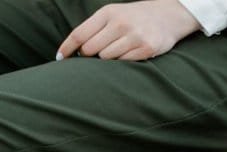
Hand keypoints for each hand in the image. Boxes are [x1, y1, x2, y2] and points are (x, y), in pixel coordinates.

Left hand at [55, 0, 202, 61]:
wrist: (167, 15)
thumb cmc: (132, 18)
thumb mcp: (111, 15)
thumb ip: (92, 29)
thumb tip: (69, 52)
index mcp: (108, 13)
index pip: (80, 34)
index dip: (67, 47)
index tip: (59, 58)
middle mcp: (121, 23)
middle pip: (90, 50)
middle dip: (90, 55)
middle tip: (99, 51)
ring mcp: (134, 36)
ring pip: (106, 59)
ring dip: (108, 59)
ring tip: (119, 49)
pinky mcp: (146, 48)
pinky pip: (124, 63)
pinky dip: (123, 62)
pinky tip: (130, 52)